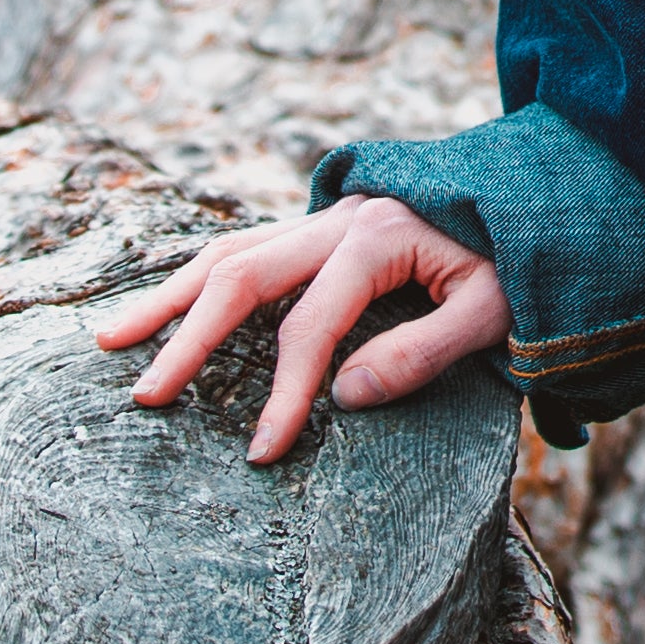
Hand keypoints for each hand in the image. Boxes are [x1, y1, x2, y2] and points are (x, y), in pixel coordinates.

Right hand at [94, 195, 510, 464]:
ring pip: (225, 250)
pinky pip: (242, 246)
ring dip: (166, 297)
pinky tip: (160, 309)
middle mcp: (337, 218)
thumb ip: (424, 351)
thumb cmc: (520, 258)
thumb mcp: (495, 308)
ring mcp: (320, 216)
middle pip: (241, 274)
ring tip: (108, 341)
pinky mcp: (315, 224)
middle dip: (187, 337)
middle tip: (144, 395)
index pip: (312, 325)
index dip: (284, 392)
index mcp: (380, 237)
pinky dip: (194, 278)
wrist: (536, 190)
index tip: (260, 453)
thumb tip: (342, 397)